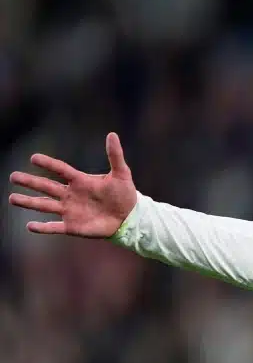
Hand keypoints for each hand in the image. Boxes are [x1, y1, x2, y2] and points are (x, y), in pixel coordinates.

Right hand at [8, 132, 136, 238]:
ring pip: (45, 205)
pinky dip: (43, 227)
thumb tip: (112, 134)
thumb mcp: (122, 174)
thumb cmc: (125, 194)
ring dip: (29, 202)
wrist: (130, 217)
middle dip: (29, 182)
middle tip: (13, 176)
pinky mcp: (73, 226)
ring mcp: (70, 210)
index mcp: (80, 181)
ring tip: (12, 198)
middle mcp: (71, 194)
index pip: (60, 170)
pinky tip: (30, 226)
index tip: (33, 158)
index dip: (48, 164)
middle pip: (46, 187)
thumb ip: (115, 155)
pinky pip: (55, 227)